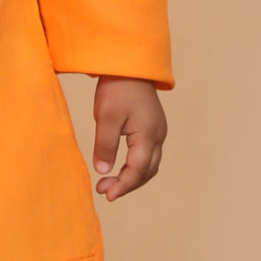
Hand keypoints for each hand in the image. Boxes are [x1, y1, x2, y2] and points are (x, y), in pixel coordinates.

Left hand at [91, 76, 166, 201]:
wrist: (130, 65)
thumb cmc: (117, 88)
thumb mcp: (106, 117)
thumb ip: (105, 145)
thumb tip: (103, 171)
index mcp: (148, 135)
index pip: (137, 170)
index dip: (123, 185)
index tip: (106, 195)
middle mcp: (158, 136)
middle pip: (147, 171)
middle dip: (127, 184)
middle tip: (104, 190)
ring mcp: (158, 131)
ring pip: (150, 165)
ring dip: (131, 177)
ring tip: (108, 183)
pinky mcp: (153, 127)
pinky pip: (148, 155)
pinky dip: (135, 166)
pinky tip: (119, 167)